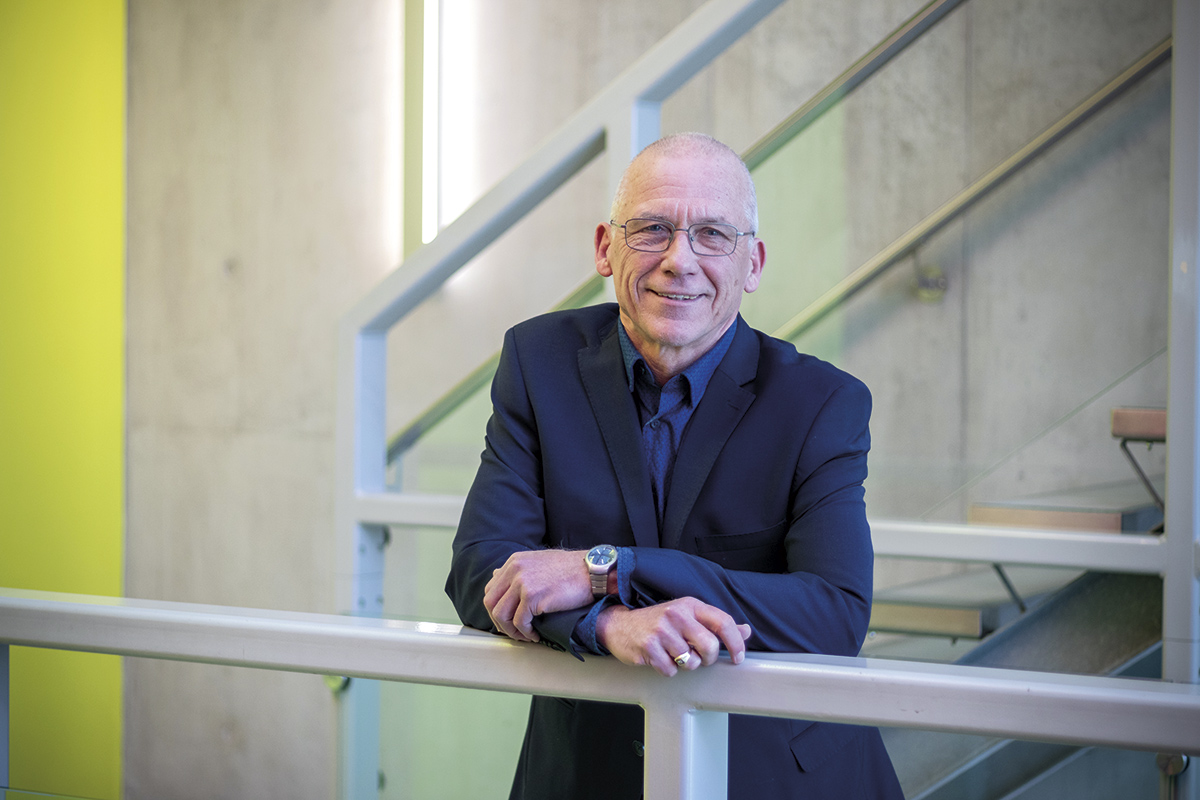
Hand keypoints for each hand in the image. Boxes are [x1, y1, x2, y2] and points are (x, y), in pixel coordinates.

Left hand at [484, 549, 591, 641]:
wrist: (593, 572)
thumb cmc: (572, 569)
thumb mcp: (540, 561)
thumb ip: (520, 571)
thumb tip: (499, 578)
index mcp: (514, 561)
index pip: (491, 589)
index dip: (496, 608)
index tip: (508, 619)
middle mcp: (514, 569)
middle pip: (490, 602)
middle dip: (499, 622)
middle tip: (514, 631)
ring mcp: (522, 582)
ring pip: (501, 615)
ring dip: (511, 630)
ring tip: (525, 635)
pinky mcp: (532, 596)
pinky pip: (520, 622)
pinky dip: (526, 633)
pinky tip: (536, 635)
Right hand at [595, 598, 751, 676]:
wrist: (620, 625)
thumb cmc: (659, 622)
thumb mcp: (688, 616)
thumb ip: (716, 624)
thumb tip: (745, 631)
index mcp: (690, 605)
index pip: (723, 622)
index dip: (736, 643)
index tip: (738, 657)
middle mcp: (677, 615)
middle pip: (710, 647)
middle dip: (708, 659)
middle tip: (699, 658)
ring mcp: (661, 631)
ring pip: (690, 662)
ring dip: (685, 665)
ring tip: (674, 654)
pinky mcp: (648, 647)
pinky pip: (671, 671)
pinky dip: (667, 670)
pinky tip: (660, 658)